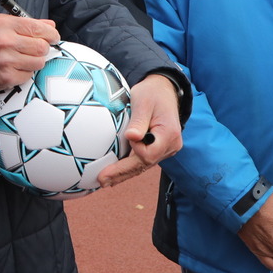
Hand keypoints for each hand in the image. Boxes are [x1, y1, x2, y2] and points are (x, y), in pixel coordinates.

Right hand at [0, 13, 58, 90]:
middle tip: (36, 48)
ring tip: (23, 58)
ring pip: (38, 62)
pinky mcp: (6, 78)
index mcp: (4, 25)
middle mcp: (5, 42)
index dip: (51, 33)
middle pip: (42, 47)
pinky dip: (24, 72)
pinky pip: (28, 75)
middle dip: (42, 48)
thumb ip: (25, 23)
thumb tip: (50, 25)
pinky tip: (14, 68)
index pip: (38, 28)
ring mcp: (6, 61)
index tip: (53, 36)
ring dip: (34, 61)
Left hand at [95, 73, 182, 187]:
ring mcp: (165, 149)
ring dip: (124, 173)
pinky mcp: (158, 149)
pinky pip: (142, 160)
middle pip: (144, 164)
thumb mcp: (144, 101)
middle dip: (122, 173)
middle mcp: (170, 146)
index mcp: (168, 135)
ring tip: (105, 181)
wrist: (164, 90)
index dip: (136, 150)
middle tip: (102, 180)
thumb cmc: (152, 93)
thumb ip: (139, 120)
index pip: (148, 153)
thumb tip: (131, 137)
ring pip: (143, 166)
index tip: (128, 135)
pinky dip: (128, 167)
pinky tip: (114, 174)